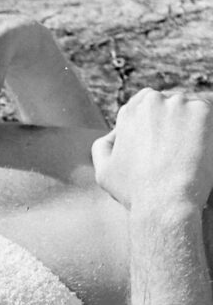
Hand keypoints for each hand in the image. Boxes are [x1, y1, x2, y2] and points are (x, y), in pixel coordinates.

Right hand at [92, 89, 212, 210]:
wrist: (165, 201)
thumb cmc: (134, 191)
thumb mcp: (103, 172)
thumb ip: (102, 147)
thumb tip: (114, 133)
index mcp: (129, 113)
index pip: (144, 104)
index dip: (153, 124)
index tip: (160, 142)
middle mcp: (152, 102)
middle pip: (169, 104)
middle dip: (173, 122)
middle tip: (176, 149)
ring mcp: (179, 104)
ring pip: (190, 109)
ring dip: (192, 125)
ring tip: (190, 153)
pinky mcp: (203, 111)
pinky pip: (210, 114)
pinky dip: (208, 130)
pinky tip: (201, 151)